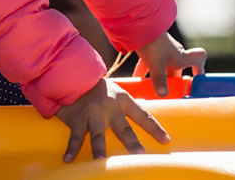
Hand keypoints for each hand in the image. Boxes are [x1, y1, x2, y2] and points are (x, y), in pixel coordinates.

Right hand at [54, 79, 169, 162]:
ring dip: (99, 148)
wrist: (75, 73)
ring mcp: (92, 114)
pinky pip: (74, 136)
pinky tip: (68, 159)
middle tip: (140, 155)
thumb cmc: (99, 88)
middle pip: (123, 129)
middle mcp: (109, 108)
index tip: (166, 140)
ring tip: (101, 161)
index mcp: (123, 100)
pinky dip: (71, 149)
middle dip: (131, 143)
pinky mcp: (77, 118)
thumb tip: (145, 122)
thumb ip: (128, 108)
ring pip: (97, 134)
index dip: (154, 128)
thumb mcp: (117, 92)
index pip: (143, 115)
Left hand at [132, 33, 206, 96]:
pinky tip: (136, 82)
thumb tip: (163, 95)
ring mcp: (161, 52)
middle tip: (170, 96)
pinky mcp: (149, 51)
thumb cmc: (152, 41)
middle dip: (174, 84)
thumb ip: (159, 79)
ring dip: (158, 80)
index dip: (200, 69)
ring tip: (152, 93)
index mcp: (181, 56)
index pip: (198, 59)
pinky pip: (148, 66)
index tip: (197, 82)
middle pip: (177, 72)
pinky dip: (144, 74)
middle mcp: (173, 54)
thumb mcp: (156, 63)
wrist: (137, 23)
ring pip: (162, 70)